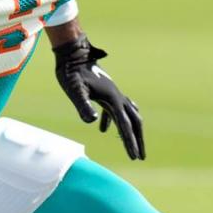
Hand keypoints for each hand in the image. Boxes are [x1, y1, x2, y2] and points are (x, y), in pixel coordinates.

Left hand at [53, 35, 144, 159]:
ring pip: (128, 114)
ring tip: (132, 146)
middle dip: (138, 139)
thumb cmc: (71, 72)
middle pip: (134, 121)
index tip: (135, 158)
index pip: (125, 126)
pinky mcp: (105, 92)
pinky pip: (114, 109)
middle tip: (141, 157)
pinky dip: (113, 121)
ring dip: (131, 131)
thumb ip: (83, 105)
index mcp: (112, 99)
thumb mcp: (75, 90)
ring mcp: (112, 93)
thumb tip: (92, 123)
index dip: (130, 143)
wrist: (73, 54)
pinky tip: (103, 130)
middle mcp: (116, 96)